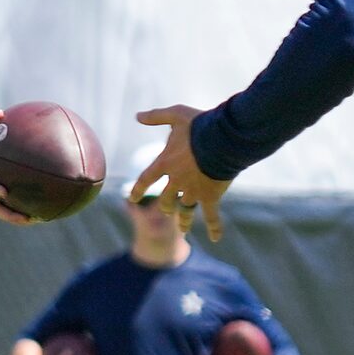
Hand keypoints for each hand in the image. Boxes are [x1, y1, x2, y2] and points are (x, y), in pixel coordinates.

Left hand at [133, 105, 229, 240]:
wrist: (222, 139)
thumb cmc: (199, 125)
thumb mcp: (176, 115)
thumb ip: (156, 116)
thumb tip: (138, 115)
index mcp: (165, 163)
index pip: (146, 179)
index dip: (138, 189)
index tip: (131, 198)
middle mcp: (175, 181)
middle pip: (166, 199)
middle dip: (166, 205)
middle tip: (167, 209)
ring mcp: (192, 191)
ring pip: (184, 210)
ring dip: (183, 220)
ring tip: (183, 229)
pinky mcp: (210, 197)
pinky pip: (211, 216)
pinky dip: (214, 227)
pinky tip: (216, 239)